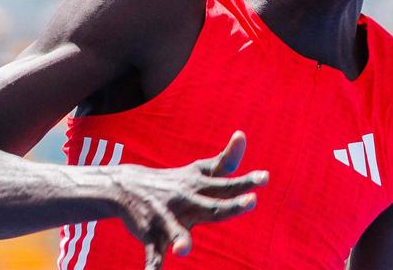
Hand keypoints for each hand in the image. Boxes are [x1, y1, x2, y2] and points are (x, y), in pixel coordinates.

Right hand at [107, 130, 267, 269]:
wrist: (127, 186)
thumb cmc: (175, 182)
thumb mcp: (199, 170)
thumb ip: (225, 159)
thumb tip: (242, 134)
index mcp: (200, 187)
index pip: (227, 183)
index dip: (246, 181)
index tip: (265, 177)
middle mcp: (186, 201)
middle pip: (213, 207)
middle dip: (232, 205)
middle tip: (252, 202)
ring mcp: (167, 218)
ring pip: (176, 230)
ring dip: (180, 239)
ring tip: (184, 249)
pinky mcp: (150, 234)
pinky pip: (153, 253)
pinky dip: (153, 266)